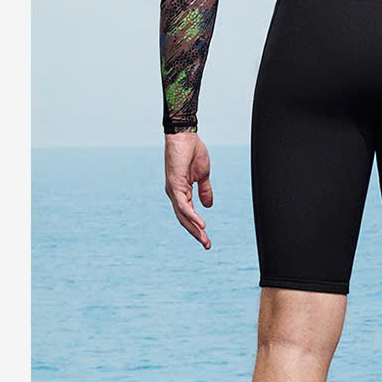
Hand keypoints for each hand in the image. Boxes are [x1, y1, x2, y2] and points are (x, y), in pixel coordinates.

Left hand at [164, 132, 213, 248]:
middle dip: (196, 233)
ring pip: (183, 215)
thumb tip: (208, 206)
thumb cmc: (192, 151)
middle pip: (184, 219)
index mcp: (181, 191)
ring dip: (194, 228)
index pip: (188, 214)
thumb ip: (205, 191)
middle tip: (206, 245)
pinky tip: (201, 223)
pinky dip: (192, 215)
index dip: (197, 227)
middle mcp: (175, 194)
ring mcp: (173, 190)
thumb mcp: (203, 175)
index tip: (206, 239)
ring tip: (204, 239)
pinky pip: (183, 205)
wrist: (185, 136)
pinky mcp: (174, 185)